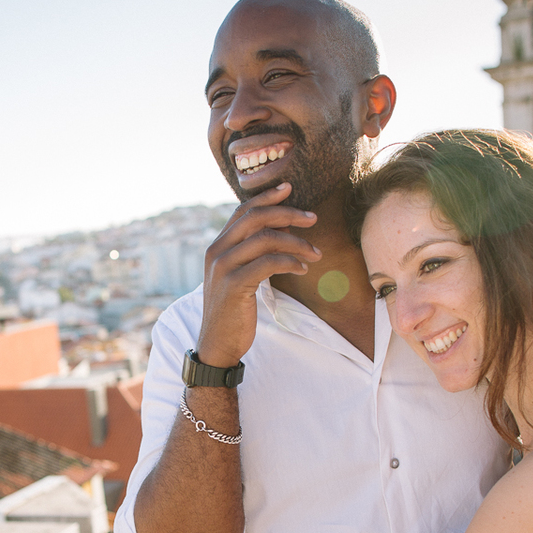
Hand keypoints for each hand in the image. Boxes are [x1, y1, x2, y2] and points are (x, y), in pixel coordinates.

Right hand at [196, 183, 319, 367]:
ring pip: (266, 239)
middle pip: (256, 218)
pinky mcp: (233, 284)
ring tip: (316, 253)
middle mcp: (217, 251)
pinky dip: (290, 262)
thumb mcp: (238, 276)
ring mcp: (223, 267)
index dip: (267, 197)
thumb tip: (279, 230)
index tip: (289, 188)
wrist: (217, 343)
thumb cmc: (233, 311)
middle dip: (288, 214)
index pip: (243, 211)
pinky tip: (303, 268)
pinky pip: (268, 263)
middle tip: (313, 219)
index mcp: (217, 246)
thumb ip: (250, 254)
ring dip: (297, 243)